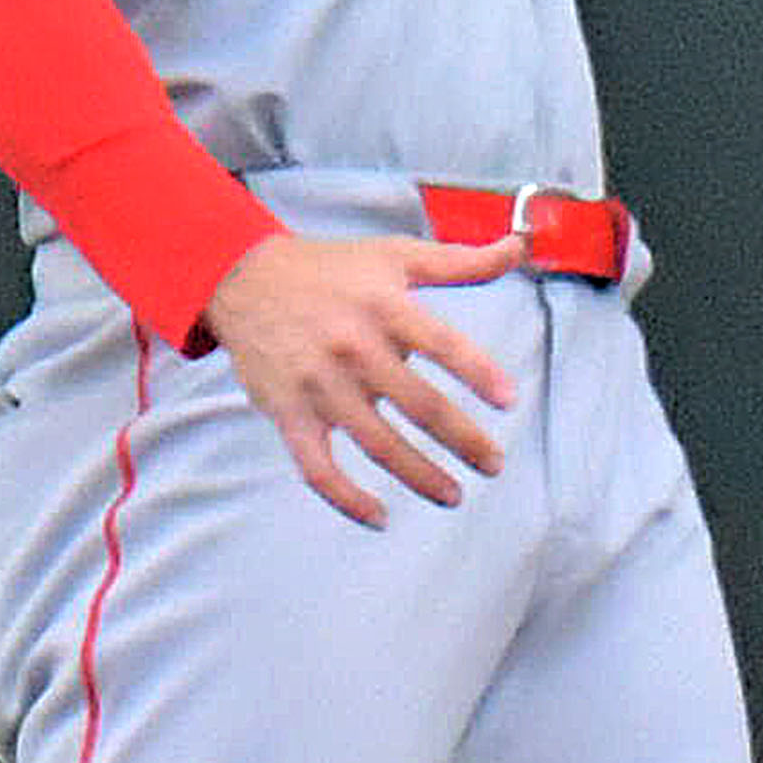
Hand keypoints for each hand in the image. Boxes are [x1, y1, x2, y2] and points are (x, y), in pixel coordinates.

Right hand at [205, 229, 517, 523]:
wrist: (243, 279)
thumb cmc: (330, 269)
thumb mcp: (396, 255)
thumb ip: (461, 261)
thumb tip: (519, 246)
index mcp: (384, 307)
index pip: (442, 344)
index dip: (479, 372)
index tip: (509, 400)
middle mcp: (353, 347)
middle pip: (418, 404)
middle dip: (462, 440)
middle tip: (493, 464)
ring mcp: (318, 384)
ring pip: (376, 443)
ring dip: (419, 476)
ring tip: (454, 495)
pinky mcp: (288, 413)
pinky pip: (318, 468)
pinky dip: (347, 499)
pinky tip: (379, 516)